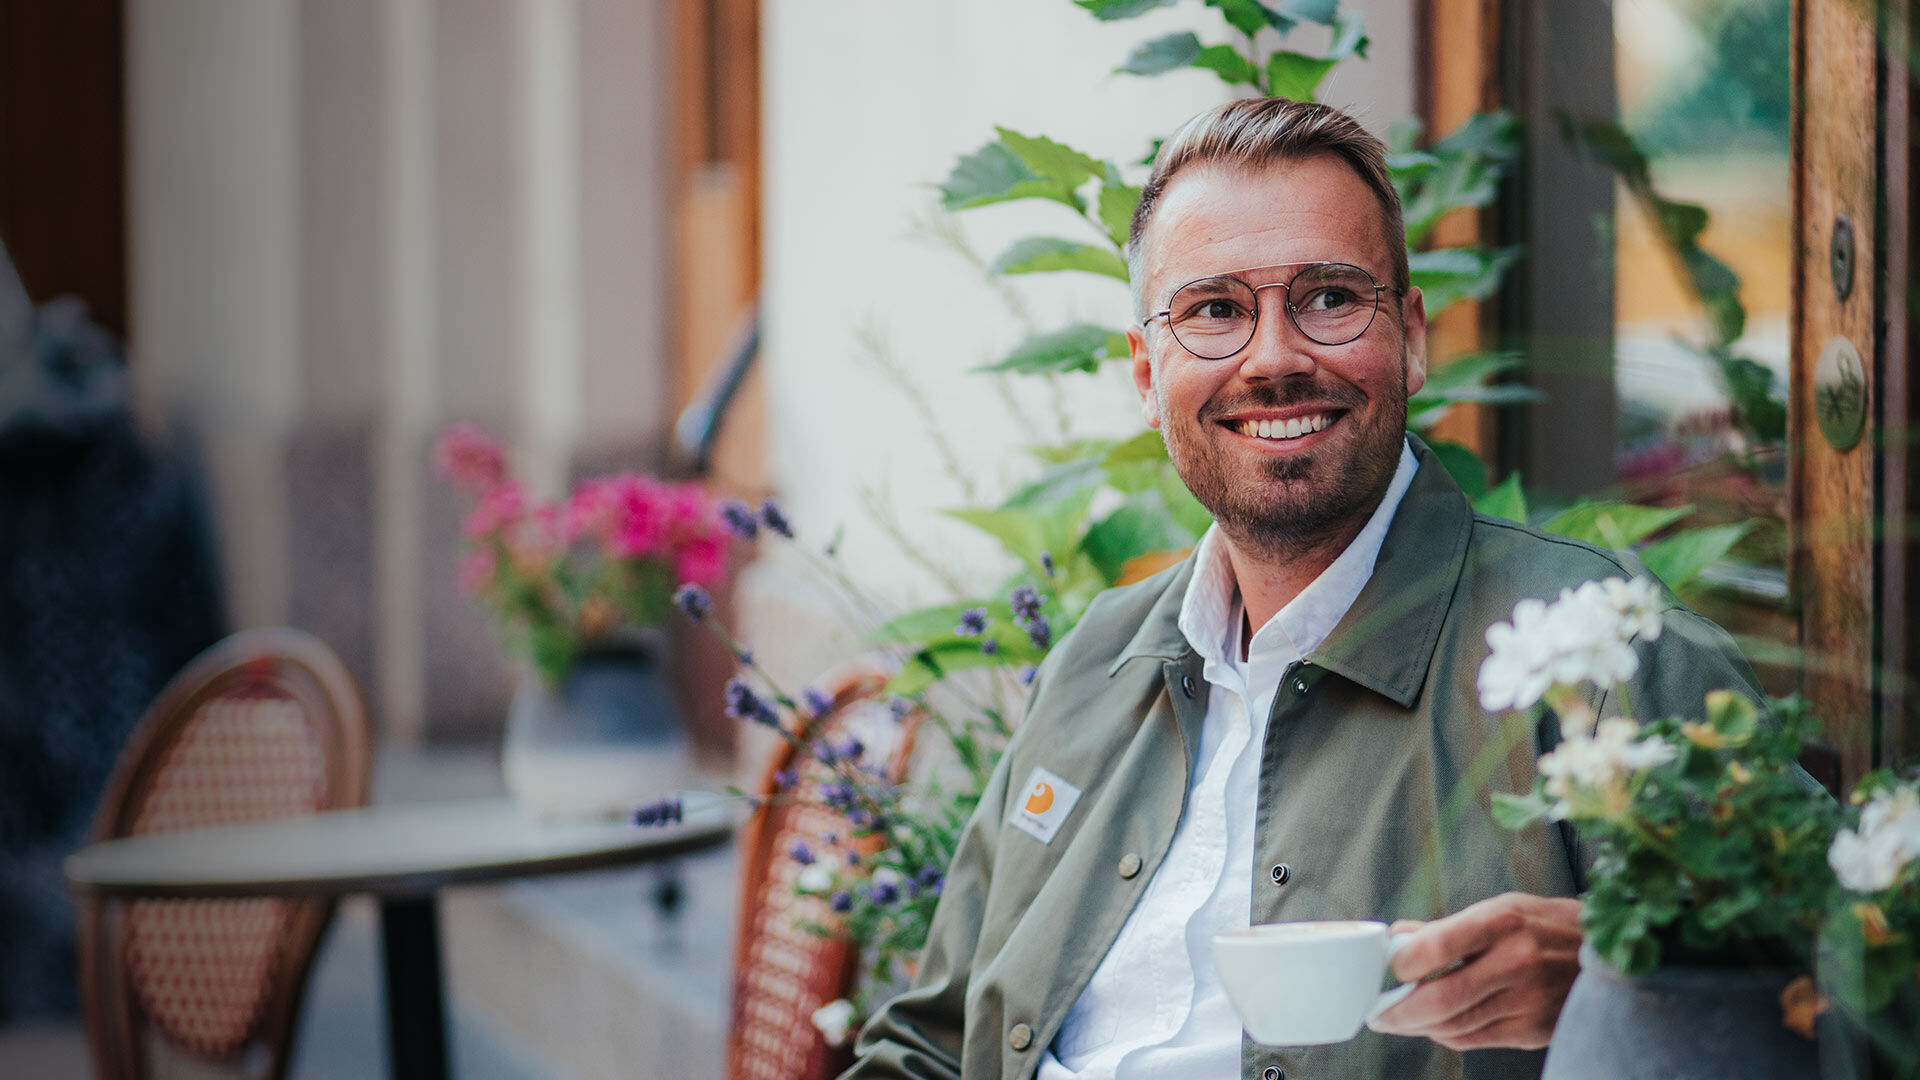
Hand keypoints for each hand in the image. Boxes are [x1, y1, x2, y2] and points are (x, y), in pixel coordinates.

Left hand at [1366, 892, 1582, 1050]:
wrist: (1612, 953)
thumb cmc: (1549, 925)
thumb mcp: (1501, 908)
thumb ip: (1449, 928)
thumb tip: (1399, 939)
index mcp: (1503, 922)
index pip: (1436, 947)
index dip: (1401, 963)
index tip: (1386, 968)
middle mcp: (1517, 962)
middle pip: (1440, 998)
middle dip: (1398, 1011)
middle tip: (1377, 1012)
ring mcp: (1529, 1000)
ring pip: (1454, 1026)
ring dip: (1417, 1026)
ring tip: (1399, 1019)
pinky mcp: (1534, 1030)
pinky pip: (1474, 1039)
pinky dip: (1446, 1034)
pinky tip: (1435, 1025)